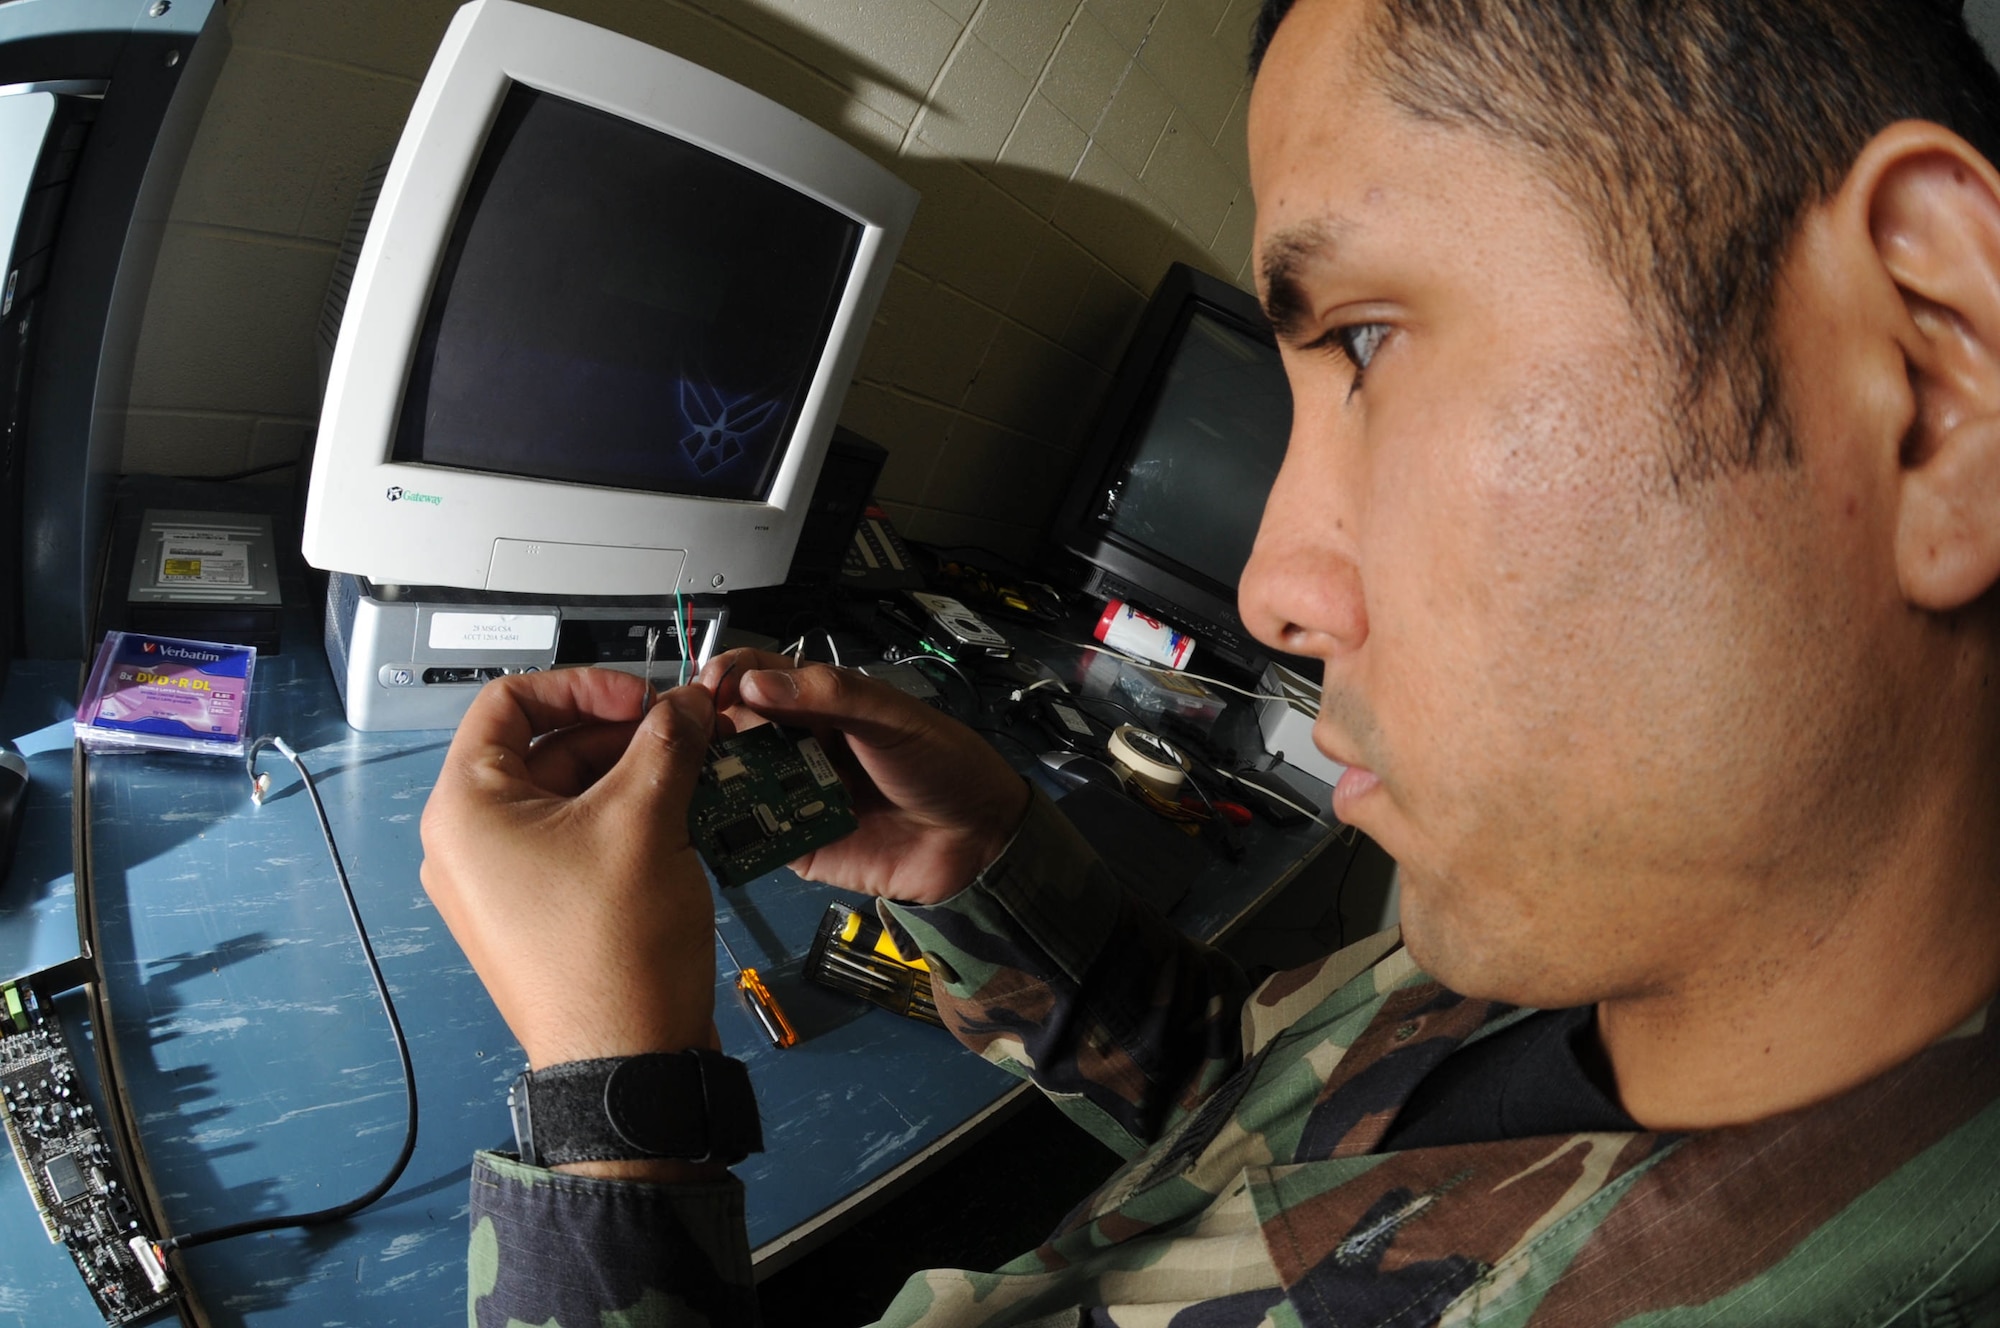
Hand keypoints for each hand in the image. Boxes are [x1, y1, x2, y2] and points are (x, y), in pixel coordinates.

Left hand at [420, 668, 719, 1070]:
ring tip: (695, 777)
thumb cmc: (612, 945)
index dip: (582, 685)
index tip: (644, 699)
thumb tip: (690, 701)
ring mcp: (500, 882)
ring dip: (631, 776)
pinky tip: (681, 819)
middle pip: (544, 748)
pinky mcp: (536, 912)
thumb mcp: (645, 821)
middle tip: (687, 735)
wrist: (626, 1059)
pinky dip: (624, 820)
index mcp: (465, 807)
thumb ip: (668, 743)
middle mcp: (467, 841)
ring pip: (567, 796)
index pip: (510, 702)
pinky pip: (575, 841)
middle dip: (621, 734)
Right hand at [701, 649, 1029, 904]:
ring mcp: (794, 795)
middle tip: (694, 733)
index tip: (711, 685)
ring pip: (735, 780)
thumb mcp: (892, 716)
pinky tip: (709, 820)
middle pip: (736, 728)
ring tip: (693, 774)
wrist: (977, 837)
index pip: (760, 677)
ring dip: (711, 775)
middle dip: (710, 727)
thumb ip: (831, 696)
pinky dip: (729, 828)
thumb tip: (756, 684)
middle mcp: (799, 746)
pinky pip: (754, 834)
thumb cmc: (942, 763)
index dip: (730, 675)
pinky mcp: (797, 844)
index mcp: (820, 705)